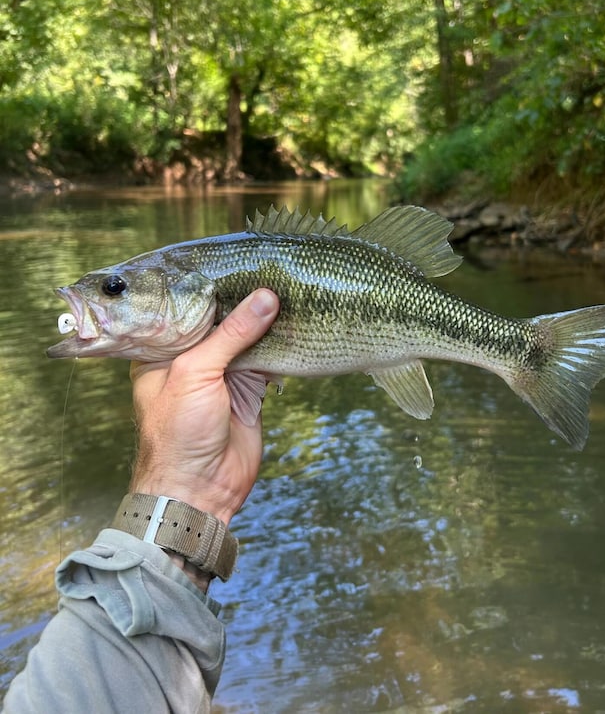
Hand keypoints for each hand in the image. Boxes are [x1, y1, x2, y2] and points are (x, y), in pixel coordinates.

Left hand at [129, 289, 279, 525]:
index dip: (209, 286)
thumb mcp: (196, 372)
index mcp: (161, 351)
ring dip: (265, 320)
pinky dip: (280, 345)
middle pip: (220, 321)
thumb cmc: (177, 433)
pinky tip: (296, 322)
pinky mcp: (247, 390)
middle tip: (270, 266)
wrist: (199, 491)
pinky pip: (266, 360)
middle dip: (242, 299)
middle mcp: (189, 359)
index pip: (185, 309)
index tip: (236, 258)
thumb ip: (231, 333)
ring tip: (289, 285)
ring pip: (246, 338)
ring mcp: (220, 375)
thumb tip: (266, 297)